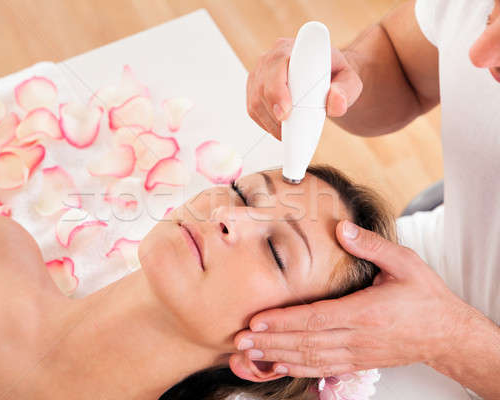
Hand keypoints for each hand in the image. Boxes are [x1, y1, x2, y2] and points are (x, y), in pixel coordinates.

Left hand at [229, 220, 473, 380]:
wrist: (447, 334)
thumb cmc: (425, 298)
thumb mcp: (405, 263)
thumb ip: (371, 246)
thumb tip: (342, 229)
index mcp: (366, 313)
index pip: (316, 319)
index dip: (284, 321)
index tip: (258, 320)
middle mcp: (358, 338)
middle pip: (306, 342)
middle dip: (270, 341)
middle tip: (240, 340)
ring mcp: (357, 354)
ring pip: (310, 358)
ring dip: (278, 355)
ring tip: (250, 352)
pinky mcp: (358, 362)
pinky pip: (322, 369)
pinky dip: (298, 368)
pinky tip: (279, 364)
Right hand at [246, 38, 362, 139]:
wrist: (326, 78)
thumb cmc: (336, 76)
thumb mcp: (349, 81)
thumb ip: (346, 91)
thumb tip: (336, 104)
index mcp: (295, 48)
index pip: (278, 64)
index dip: (278, 89)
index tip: (285, 111)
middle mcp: (272, 57)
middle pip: (263, 85)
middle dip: (273, 111)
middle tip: (287, 132)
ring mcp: (260, 73)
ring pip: (256, 100)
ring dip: (271, 122)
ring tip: (289, 133)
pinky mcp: (254, 88)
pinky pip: (253, 109)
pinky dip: (265, 123)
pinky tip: (280, 129)